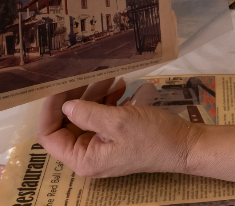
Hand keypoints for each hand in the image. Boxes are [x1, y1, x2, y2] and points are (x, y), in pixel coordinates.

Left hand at [37, 78, 201, 177]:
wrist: (185, 145)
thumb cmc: (152, 137)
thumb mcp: (117, 121)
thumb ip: (87, 113)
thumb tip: (64, 105)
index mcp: (83, 158)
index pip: (49, 136)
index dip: (50, 110)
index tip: (59, 86)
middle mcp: (88, 156)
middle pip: (67, 124)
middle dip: (76, 98)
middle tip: (86, 76)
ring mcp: (102, 147)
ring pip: (86, 117)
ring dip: (95, 96)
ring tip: (109, 78)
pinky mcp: (116, 139)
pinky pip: (103, 119)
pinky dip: (108, 102)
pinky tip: (120, 87)